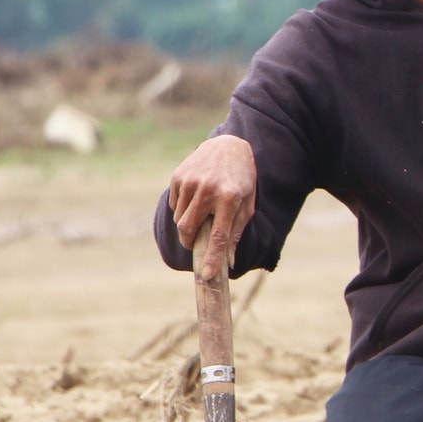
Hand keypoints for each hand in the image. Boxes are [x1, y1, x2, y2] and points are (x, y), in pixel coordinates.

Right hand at [168, 134, 256, 280]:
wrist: (229, 145)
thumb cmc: (242, 180)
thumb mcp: (247, 205)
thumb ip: (236, 232)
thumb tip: (227, 262)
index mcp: (229, 199)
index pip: (218, 237)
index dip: (212, 258)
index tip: (207, 275)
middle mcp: (208, 190)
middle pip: (189, 230)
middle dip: (190, 242)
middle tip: (196, 243)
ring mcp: (191, 182)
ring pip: (180, 219)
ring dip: (188, 224)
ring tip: (203, 211)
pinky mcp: (178, 176)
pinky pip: (175, 205)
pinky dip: (183, 209)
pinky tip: (196, 197)